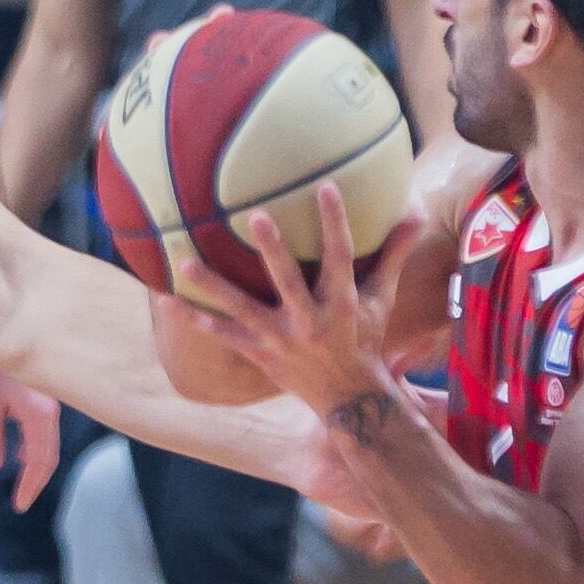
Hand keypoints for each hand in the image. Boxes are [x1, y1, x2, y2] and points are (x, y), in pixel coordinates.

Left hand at [0, 338, 62, 509]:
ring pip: (45, 435)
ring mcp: (49, 394)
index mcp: (40, 411)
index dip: (30, 485)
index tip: (18, 505)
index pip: (42, 459)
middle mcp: (52, 404)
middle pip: (48, 451)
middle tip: (18, 498)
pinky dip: (30, 437)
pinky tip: (17, 443)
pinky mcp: (41, 385)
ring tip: (16, 473)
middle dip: (33, 476)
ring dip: (31, 456)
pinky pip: (40, 420)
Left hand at [169, 186, 430, 445]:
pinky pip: (223, 334)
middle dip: (272, 249)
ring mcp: (280, 338)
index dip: (334, 221)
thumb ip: (393, 255)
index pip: (339, 254)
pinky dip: (196, 320)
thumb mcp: (383, 298)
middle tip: (254, 215)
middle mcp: (310, 319)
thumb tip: (416, 215)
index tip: (325, 186)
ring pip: (243, 309)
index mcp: (342, 301)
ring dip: (213, 286)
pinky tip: (168, 301)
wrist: (347, 396)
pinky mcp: (259, 353)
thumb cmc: (365, 338)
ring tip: (184, 262)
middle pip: (288, 280)